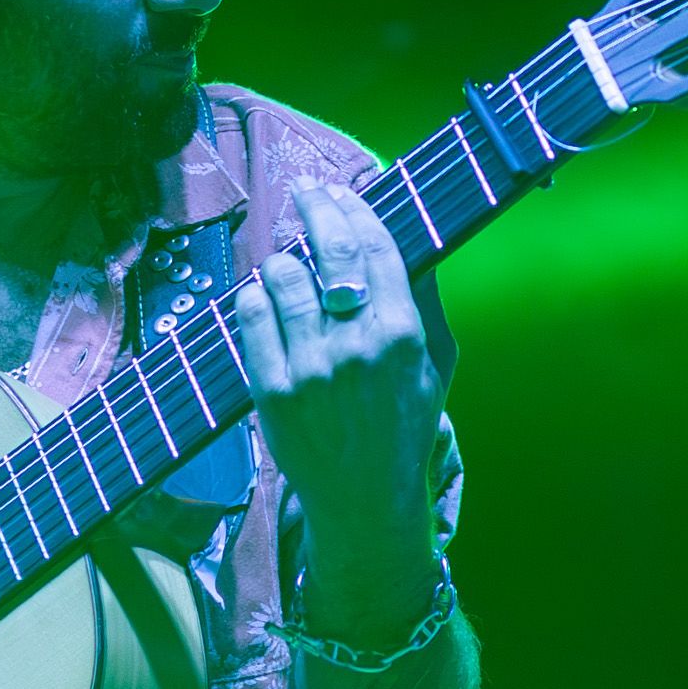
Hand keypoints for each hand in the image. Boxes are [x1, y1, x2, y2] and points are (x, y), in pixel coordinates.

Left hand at [228, 182, 446, 638]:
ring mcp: (311, 368)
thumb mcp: (435, 366)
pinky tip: (263, 296)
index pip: (375, 247)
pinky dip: (255, 296)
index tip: (342, 191)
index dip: (355, 208)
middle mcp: (357, 346)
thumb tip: (413, 239)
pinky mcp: (273, 390)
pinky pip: (252, 317)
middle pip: (329, 250)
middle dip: (316, 208)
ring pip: (283, 277)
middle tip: (305, 191)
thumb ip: (425, 302)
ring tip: (286, 261)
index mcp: (402, 335)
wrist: (365, 498)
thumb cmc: (404, 426)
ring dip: (282, 258)